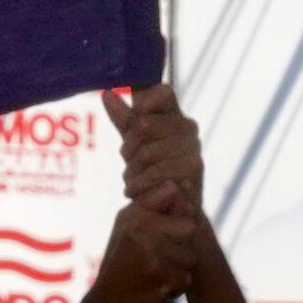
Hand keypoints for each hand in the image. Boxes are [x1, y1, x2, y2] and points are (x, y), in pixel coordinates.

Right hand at [95, 191, 200, 302]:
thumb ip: (152, 206)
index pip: (175, 194)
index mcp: (134, 213)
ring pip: (190, 257)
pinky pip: (185, 279)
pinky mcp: (158, 275)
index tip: (163, 234)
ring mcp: (149, 250)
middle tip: (156, 261)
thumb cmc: (120, 268)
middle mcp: (140, 226)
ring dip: (178, 272)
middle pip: (191, 227)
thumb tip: (185, 183)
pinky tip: (153, 290)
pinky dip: (174, 289)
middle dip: (181, 248)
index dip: (178, 214)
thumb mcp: (127, 229)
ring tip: (153, 277)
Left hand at [104, 81, 205, 218]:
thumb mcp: (137, 143)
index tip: (135, 113)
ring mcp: (194, 151)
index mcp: (176, 116)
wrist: (175, 209)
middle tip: (126, 161)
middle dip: (129, 146)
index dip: (145, 100)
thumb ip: (126, 119)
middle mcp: (189, 130)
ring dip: (132, 170)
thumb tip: (107, 93)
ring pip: (146, 152)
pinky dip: (141, 186)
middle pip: (144, 124)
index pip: (163, 93)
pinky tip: (136, 193)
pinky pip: (156, 176)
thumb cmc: (156, 170)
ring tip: (130, 183)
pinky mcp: (193, 177)